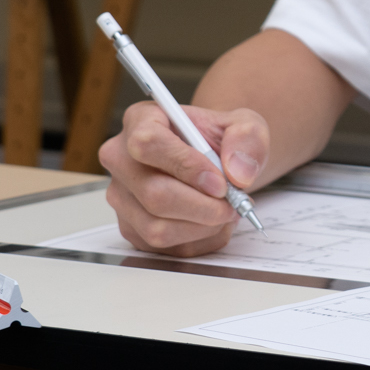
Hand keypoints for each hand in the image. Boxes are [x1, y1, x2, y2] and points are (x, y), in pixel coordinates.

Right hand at [99, 100, 268, 256]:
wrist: (215, 162)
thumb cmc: (220, 140)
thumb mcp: (244, 124)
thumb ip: (247, 138)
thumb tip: (238, 172)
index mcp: (140, 121)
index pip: (148, 143)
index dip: (186, 165)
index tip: (220, 182)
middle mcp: (121, 159)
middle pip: (153, 194)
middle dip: (203, 206)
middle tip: (233, 203)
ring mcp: (122, 197)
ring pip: (158, 227)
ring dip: (203, 226)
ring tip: (225, 211)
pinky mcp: (132, 228)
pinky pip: (165, 247)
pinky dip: (199, 240)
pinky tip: (212, 222)